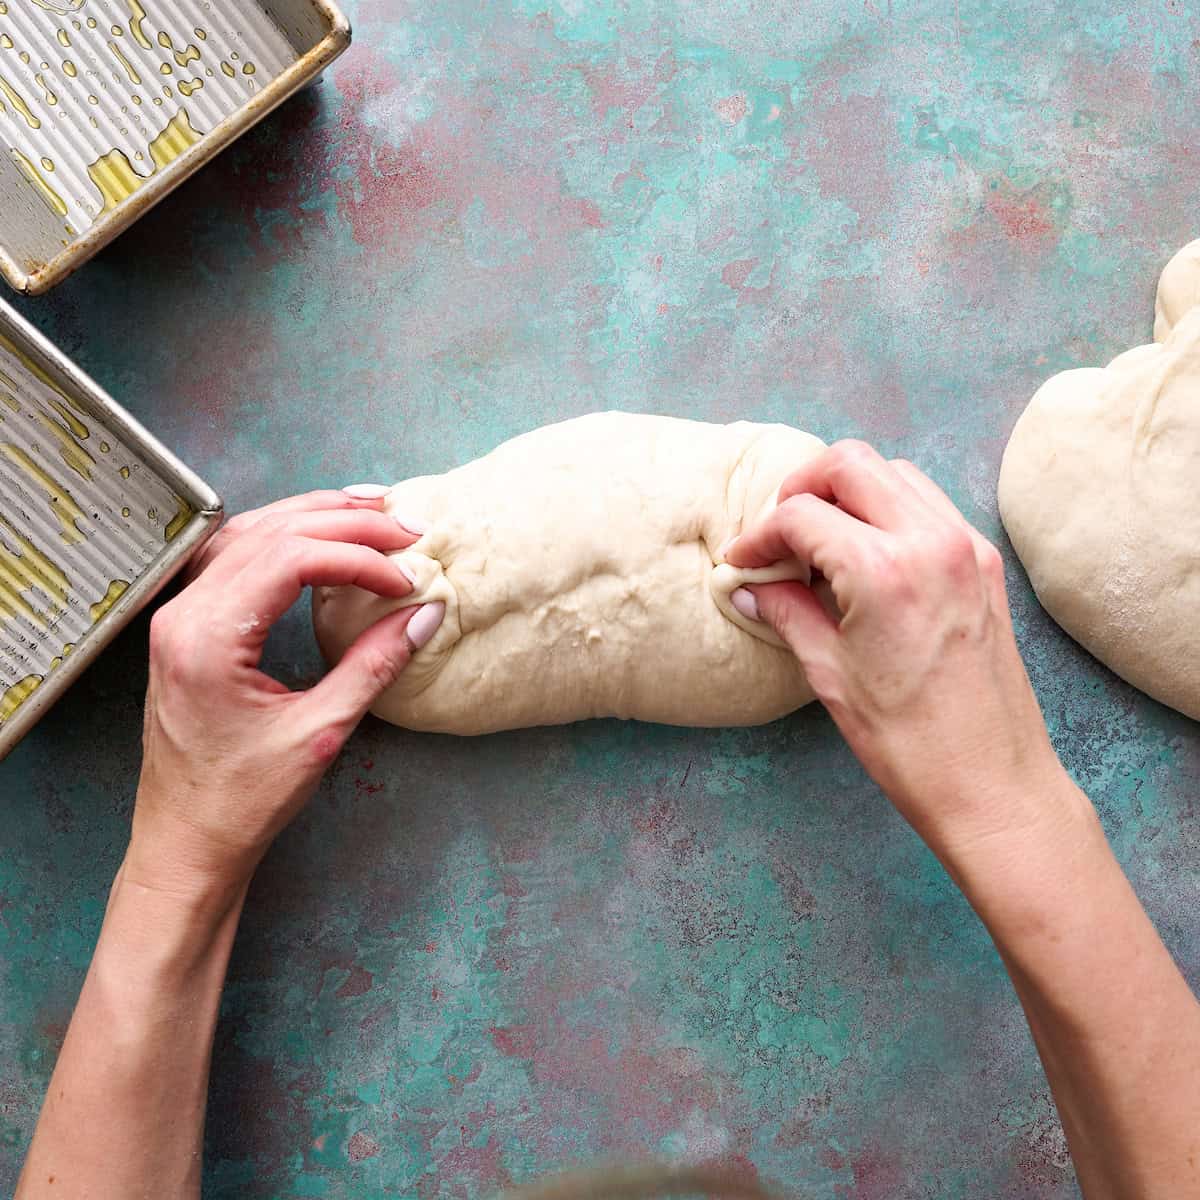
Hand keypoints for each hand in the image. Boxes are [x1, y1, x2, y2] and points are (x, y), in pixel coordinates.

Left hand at [125, 490, 442, 898]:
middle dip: (345, 523)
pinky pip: (233, 556)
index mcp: (207, 639)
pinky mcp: (187, 625)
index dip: (357, 557)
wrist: (186, 841)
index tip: (405, 577)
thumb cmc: (242, 801)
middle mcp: (184, 615)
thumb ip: (373, 665)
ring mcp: (179, 616)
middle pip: (270, 533)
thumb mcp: (320, 734)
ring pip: (249, 533)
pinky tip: (317, 532)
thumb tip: (424, 613)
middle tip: (405, 527)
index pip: (290, 558)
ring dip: (314, 517)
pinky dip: (283, 535)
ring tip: (372, 511)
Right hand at [726, 441, 1077, 863]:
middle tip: (777, 533)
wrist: (993, 784)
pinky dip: (888, 510)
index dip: (759, 535)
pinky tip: (864, 555)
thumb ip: (787, 613)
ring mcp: (965, 547)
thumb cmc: (910, 743)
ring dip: (848, 492)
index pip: (801, 515)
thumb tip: (748, 587)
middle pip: (850, 463)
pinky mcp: (985, 563)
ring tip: (819, 542)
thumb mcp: (830, 674)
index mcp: (882, 570)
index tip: (741, 562)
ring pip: (893, 473)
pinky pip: (928, 504)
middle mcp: (930, 541)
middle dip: (801, 487)